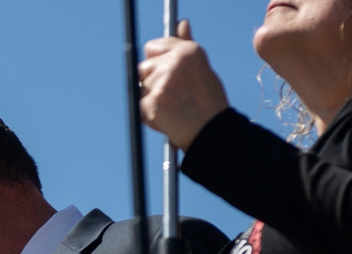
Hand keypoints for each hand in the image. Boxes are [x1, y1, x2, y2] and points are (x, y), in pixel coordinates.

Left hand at [139, 20, 229, 150]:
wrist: (212, 132)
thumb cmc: (209, 103)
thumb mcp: (201, 68)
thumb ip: (185, 46)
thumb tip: (182, 22)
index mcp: (187, 51)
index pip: (152, 47)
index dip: (155, 63)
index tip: (163, 75)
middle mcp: (174, 62)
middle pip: (142, 69)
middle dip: (150, 83)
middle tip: (171, 97)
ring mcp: (162, 81)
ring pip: (140, 88)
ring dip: (150, 100)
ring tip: (171, 109)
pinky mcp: (152, 101)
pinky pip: (139, 106)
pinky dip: (148, 116)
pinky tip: (167, 119)